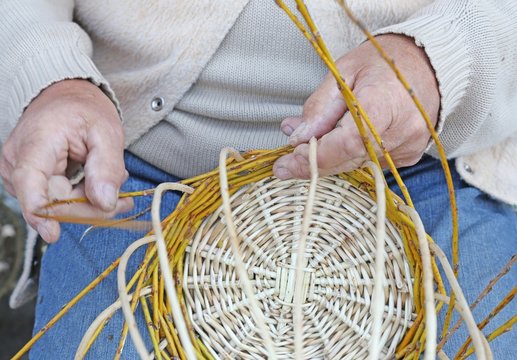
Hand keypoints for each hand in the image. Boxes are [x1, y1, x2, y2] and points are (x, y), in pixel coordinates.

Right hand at [0, 79, 132, 242]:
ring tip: (111, 183)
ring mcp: (18, 173)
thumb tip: (105, 203)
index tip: (54, 234)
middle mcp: (17, 162)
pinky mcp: (26, 182)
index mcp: (35, 143)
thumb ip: (107, 167)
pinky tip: (95, 185)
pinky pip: (54, 201)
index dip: (41, 212)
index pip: (30, 182)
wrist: (64, 97)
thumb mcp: (106, 132)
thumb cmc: (83, 110)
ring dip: (86, 202)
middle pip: (51, 203)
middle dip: (89, 207)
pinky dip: (78, 198)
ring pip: (54, 206)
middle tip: (123, 202)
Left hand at [273, 34, 439, 178]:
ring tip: (309, 144)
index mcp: (384, 103)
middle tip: (285, 164)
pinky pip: (370, 163)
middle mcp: (402, 131)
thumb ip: (319, 107)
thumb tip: (297, 137)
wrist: (428, 64)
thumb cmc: (383, 62)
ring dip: (329, 159)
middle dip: (313, 163)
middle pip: (349, 159)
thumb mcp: (342, 72)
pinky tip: (339, 141)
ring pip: (356, 165)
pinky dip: (349, 156)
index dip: (314, 157)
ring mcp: (409, 147)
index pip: (345, 144)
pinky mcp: (409, 156)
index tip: (286, 163)